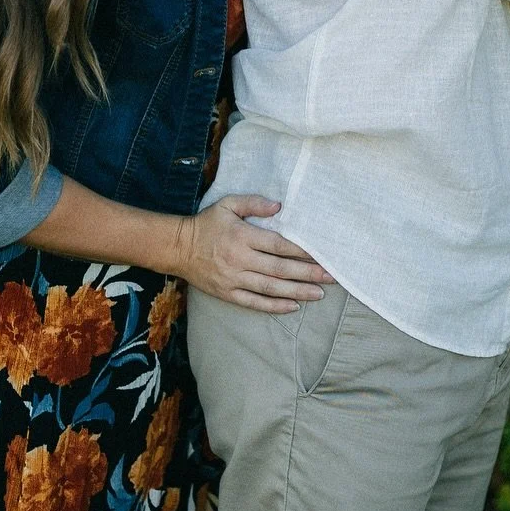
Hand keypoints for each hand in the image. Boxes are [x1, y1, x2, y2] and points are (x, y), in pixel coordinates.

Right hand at [176, 195, 332, 311]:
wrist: (177, 248)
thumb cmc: (206, 224)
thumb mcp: (227, 204)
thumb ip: (254, 203)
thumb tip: (279, 206)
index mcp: (242, 236)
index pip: (279, 245)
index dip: (302, 251)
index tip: (322, 254)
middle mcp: (240, 259)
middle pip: (280, 269)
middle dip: (307, 273)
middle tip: (331, 276)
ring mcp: (234, 279)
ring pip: (270, 288)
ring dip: (297, 292)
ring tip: (319, 294)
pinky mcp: (227, 293)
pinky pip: (254, 302)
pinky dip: (274, 307)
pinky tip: (293, 307)